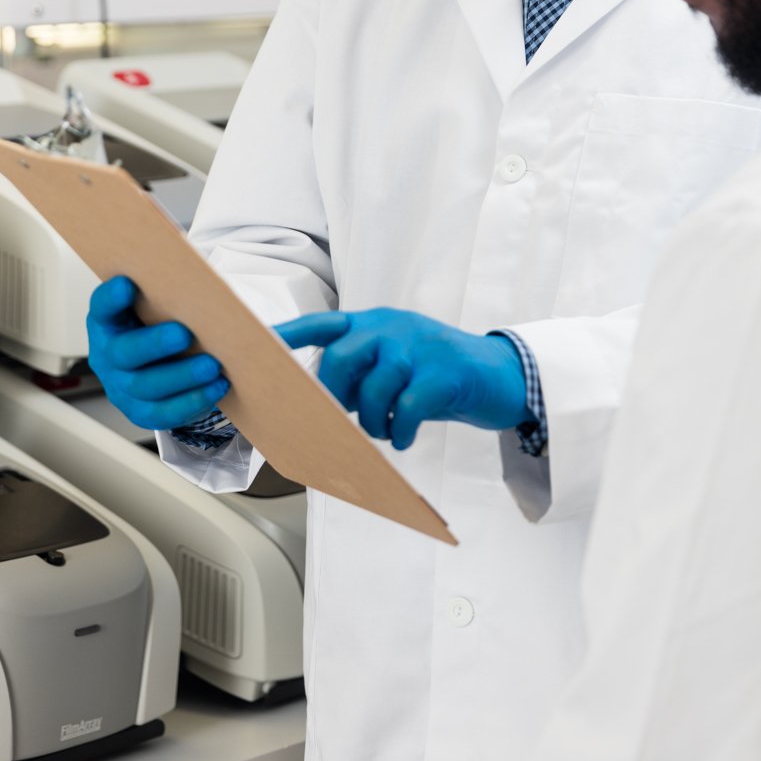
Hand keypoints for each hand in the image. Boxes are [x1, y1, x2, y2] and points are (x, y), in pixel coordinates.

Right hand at [87, 275, 228, 431]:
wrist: (160, 364)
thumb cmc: (158, 326)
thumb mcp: (155, 307)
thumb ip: (167, 296)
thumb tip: (200, 285)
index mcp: (107, 322)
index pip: (102, 307)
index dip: (111, 298)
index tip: (126, 284)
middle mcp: (108, 355)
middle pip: (124, 352)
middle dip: (155, 344)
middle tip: (184, 334)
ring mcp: (121, 387)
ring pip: (145, 386)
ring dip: (182, 376)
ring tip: (212, 365)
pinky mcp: (140, 411)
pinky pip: (162, 413)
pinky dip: (192, 401)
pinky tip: (216, 386)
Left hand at [274, 307, 531, 450]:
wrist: (503, 374)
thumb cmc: (440, 373)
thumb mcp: (400, 358)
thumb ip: (364, 369)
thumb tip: (323, 402)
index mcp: (376, 323)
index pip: (322, 325)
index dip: (287, 335)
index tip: (257, 347)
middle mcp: (392, 328)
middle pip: (340, 359)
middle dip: (337, 396)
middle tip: (350, 416)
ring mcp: (419, 348)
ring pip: (372, 388)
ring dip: (372, 420)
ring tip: (386, 430)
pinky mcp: (443, 374)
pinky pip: (406, 408)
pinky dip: (401, 431)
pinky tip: (407, 436)